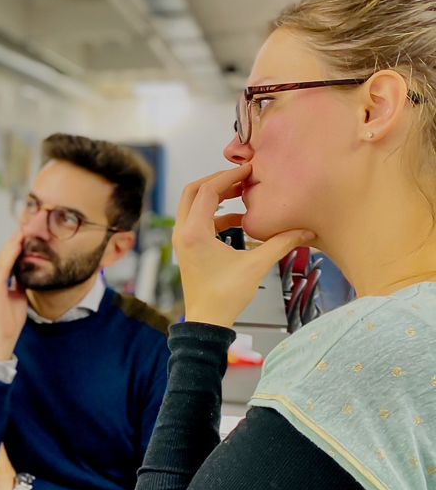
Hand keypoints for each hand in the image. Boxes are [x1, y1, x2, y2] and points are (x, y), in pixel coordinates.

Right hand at [0, 230, 28, 361]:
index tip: (25, 232)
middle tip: (26, 224)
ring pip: (4, 257)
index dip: (14, 245)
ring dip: (15, 243)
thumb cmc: (10, 319)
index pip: (4, 259)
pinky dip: (12, 253)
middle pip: (3, 255)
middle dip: (15, 239)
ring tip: (25, 228)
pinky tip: (20, 243)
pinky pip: (4, 265)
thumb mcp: (17, 295)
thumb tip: (26, 269)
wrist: (2, 336)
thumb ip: (19, 281)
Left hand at [174, 163, 312, 327]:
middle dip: (218, 181)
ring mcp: (182, 239)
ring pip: (194, 205)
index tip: (248, 169)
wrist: (207, 320)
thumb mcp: (256, 266)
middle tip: (243, 177)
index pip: (207, 191)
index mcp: (194, 232)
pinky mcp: (187, 247)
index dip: (228, 176)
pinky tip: (239, 219)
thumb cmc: (226, 296)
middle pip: (194, 191)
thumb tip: (307, 231)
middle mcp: (182, 232)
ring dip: (216, 196)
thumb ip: (280, 244)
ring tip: (243, 192)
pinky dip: (216, 214)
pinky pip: (198, 220)